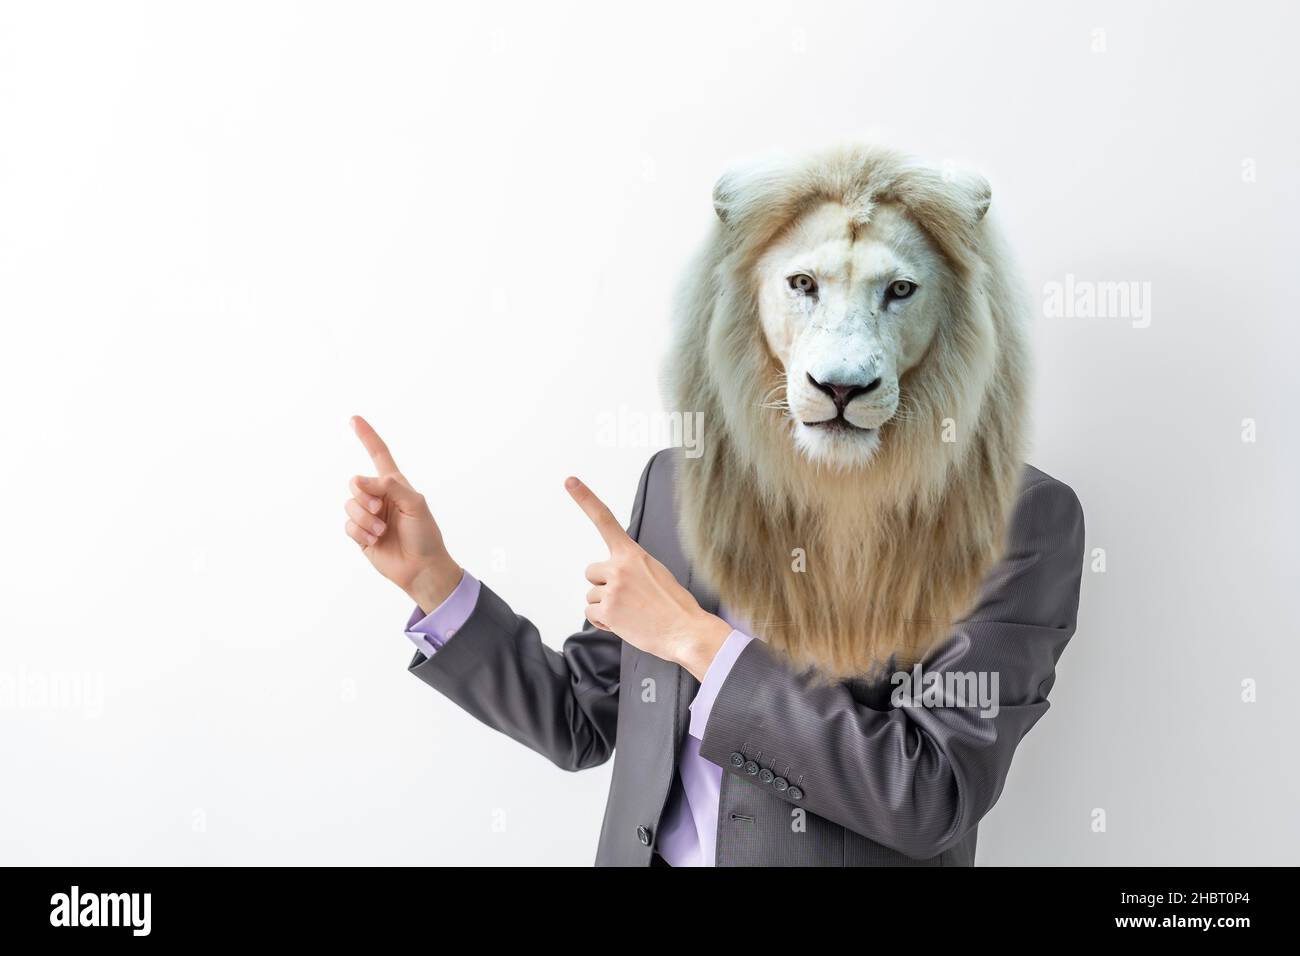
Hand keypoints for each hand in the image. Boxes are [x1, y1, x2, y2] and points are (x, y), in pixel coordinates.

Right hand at [345, 415, 462, 612]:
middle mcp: (379, 497)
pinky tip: (374, 540)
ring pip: (349, 505)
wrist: (421, 568)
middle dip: (364, 494)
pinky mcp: (361, 534)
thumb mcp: (415, 504)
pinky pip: (348, 525)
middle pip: (355, 481)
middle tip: (379, 508)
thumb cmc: (425, 535)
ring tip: (382, 531)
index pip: (379, 454)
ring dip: (365, 518)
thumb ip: (390, 486)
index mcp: (395, 484)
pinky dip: (360, 532)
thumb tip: (360, 480)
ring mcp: (369, 515)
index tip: (354, 419)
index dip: (367, 437)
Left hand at [565, 476, 731, 680]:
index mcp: (632, 554)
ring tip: (631, 612)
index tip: (570, 481)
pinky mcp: (608, 610)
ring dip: (605, 605)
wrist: (685, 630)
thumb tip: (616, 577)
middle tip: (627, 597)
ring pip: (591, 595)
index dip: (585, 498)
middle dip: (603, 585)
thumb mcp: (656, 572)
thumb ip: (632, 567)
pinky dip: (603, 620)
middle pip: (592, 572)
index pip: (605, 520)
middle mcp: (619, 567)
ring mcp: (612, 588)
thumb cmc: (673, 605)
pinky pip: (591, 612)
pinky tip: (623, 623)